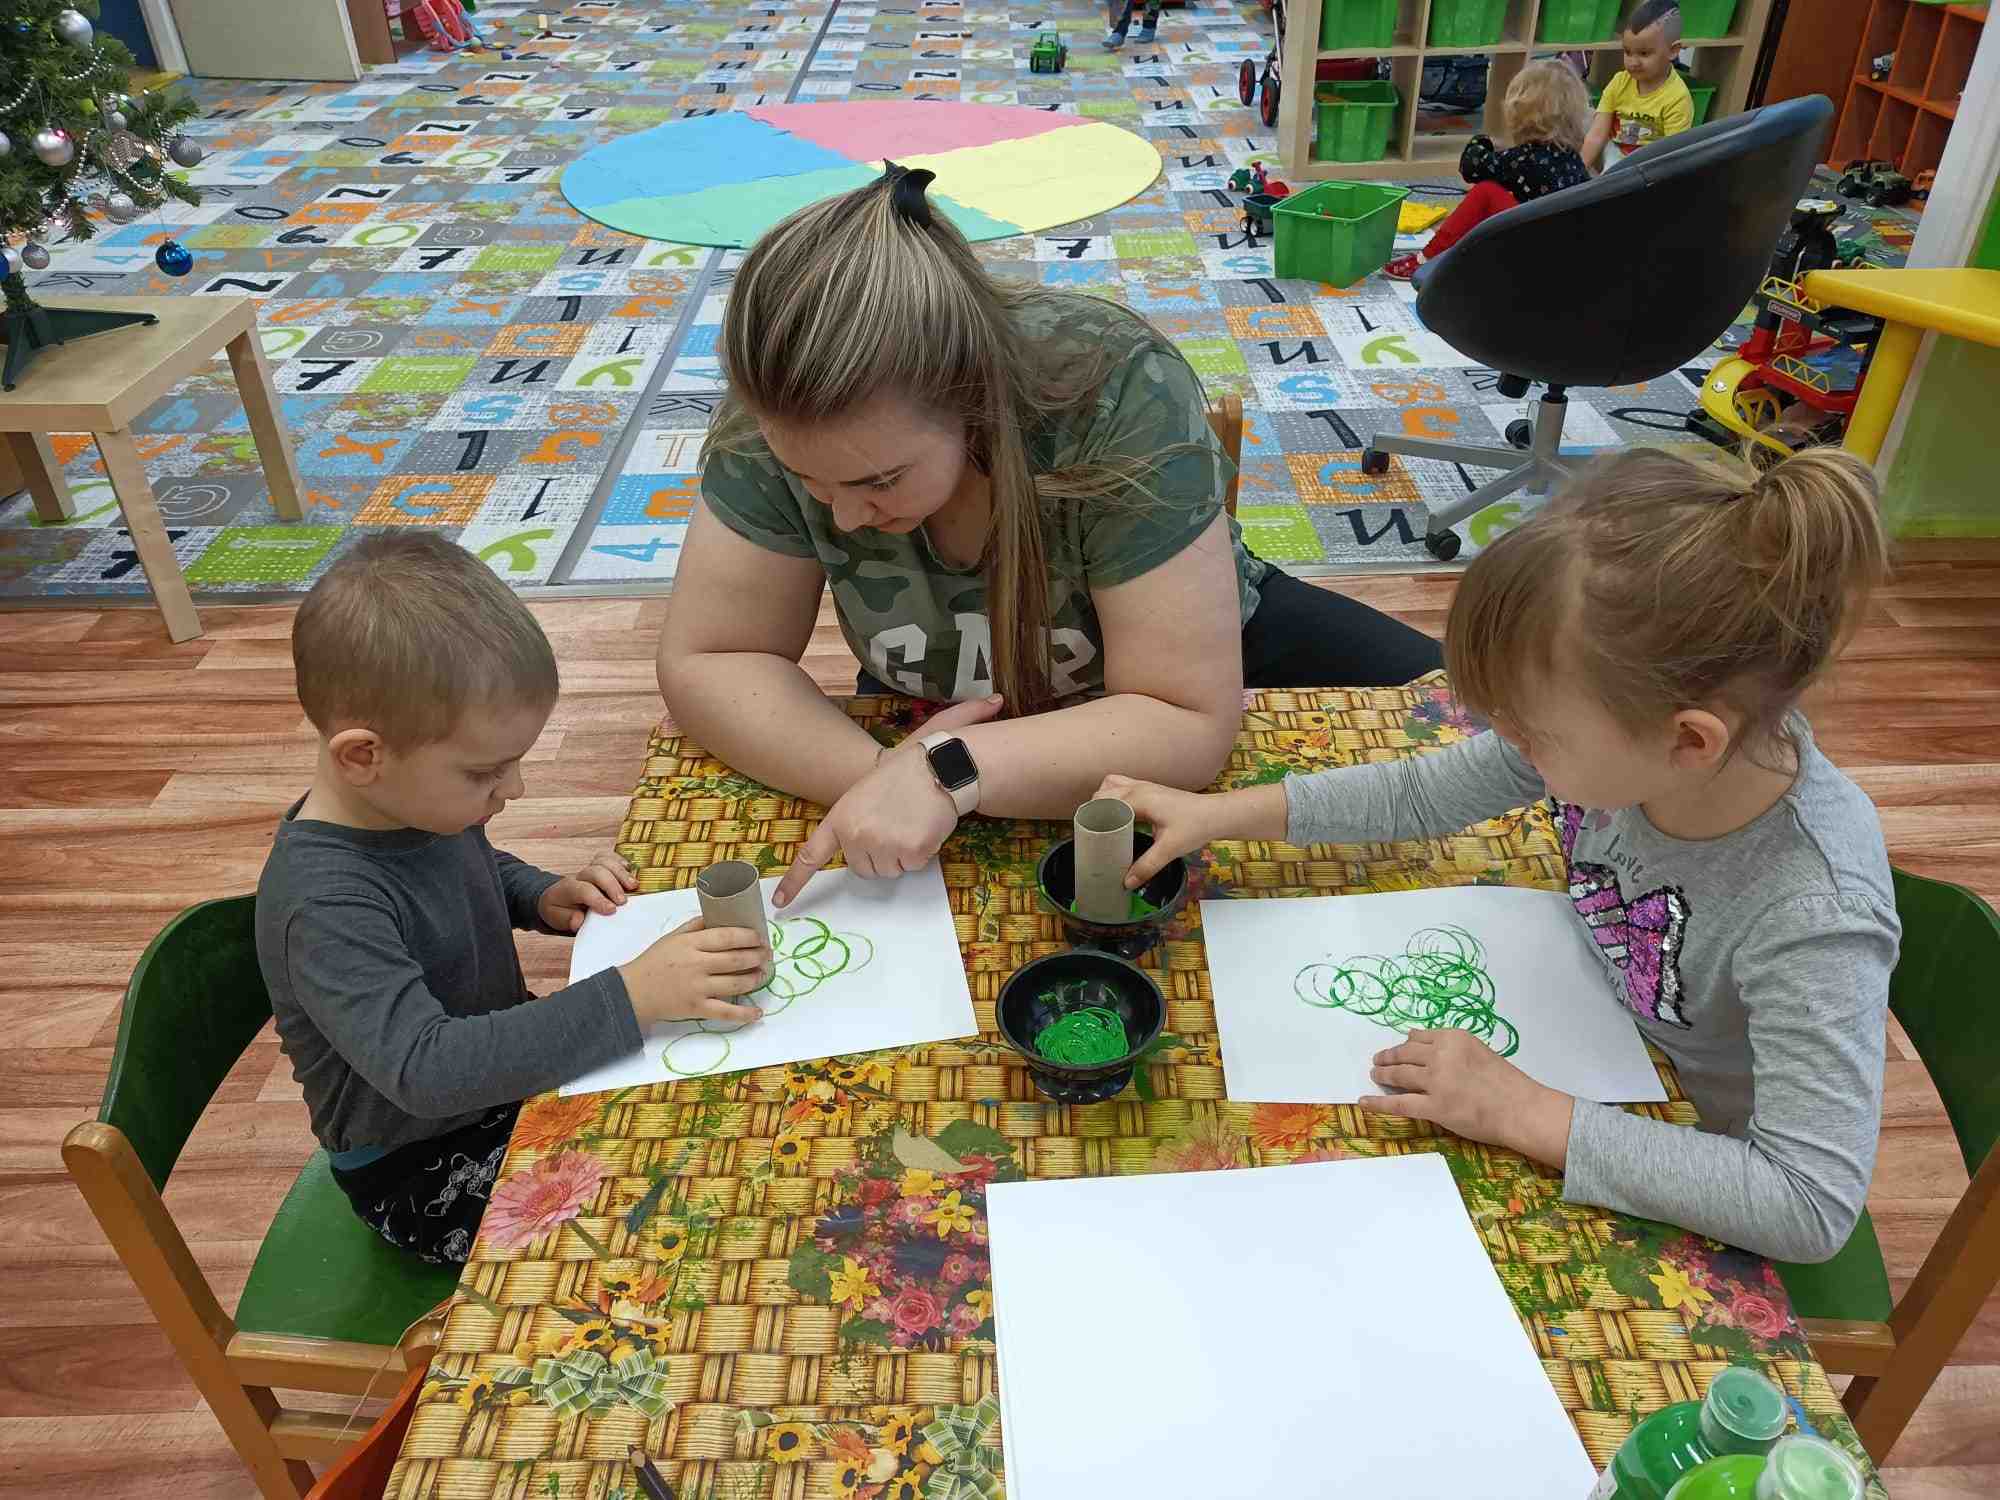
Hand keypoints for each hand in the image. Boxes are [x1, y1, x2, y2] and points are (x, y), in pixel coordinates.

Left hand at [539, 850, 639, 932]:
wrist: (557, 898)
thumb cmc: (561, 910)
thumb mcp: (557, 919)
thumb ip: (567, 920)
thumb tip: (579, 920)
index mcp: (568, 890)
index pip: (583, 890)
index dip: (598, 899)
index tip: (611, 910)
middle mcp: (580, 876)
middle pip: (596, 872)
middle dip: (612, 885)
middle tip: (623, 901)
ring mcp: (591, 869)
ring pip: (604, 861)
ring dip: (621, 873)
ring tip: (633, 886)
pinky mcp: (600, 867)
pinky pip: (609, 856)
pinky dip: (621, 861)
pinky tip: (630, 870)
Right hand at [618, 915, 769, 1027]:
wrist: (632, 992)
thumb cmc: (654, 962)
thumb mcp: (672, 937)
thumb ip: (696, 925)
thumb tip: (720, 914)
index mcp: (690, 944)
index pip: (726, 936)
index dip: (748, 936)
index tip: (759, 936)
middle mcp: (696, 964)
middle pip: (735, 959)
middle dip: (757, 956)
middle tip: (767, 954)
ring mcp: (698, 988)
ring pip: (735, 983)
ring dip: (755, 979)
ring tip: (762, 974)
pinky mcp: (697, 1009)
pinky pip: (726, 1013)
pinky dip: (744, 1014)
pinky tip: (758, 1012)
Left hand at [774, 694, 1003, 906]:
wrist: (935, 767)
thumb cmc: (900, 778)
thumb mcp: (862, 795)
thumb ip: (853, 825)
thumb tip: (861, 857)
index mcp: (840, 819)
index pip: (811, 856)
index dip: (794, 882)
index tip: (779, 902)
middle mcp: (856, 835)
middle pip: (863, 870)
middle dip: (879, 856)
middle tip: (893, 826)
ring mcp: (883, 844)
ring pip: (889, 871)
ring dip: (901, 855)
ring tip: (909, 823)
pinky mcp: (911, 851)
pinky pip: (913, 866)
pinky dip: (921, 852)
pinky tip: (923, 827)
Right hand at [1093, 774, 1227, 888]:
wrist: (1217, 814)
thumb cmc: (1195, 827)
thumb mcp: (1169, 849)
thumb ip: (1147, 866)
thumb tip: (1126, 883)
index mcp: (1139, 798)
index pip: (1104, 802)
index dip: (1091, 816)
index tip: (1085, 835)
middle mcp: (1139, 788)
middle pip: (1103, 791)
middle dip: (1094, 809)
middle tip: (1093, 833)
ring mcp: (1146, 786)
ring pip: (1112, 784)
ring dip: (1104, 799)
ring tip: (1103, 822)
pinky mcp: (1152, 790)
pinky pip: (1124, 786)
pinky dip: (1115, 797)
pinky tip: (1120, 816)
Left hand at [1360, 1029, 1574, 1167]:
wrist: (1521, 1108)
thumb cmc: (1507, 1083)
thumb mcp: (1478, 1050)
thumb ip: (1449, 1045)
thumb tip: (1413, 1036)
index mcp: (1454, 1038)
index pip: (1419, 1037)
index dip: (1405, 1044)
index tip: (1398, 1048)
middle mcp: (1441, 1055)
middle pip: (1404, 1054)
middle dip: (1388, 1057)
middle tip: (1378, 1061)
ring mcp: (1435, 1081)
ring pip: (1399, 1075)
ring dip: (1383, 1074)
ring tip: (1375, 1075)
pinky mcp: (1433, 1107)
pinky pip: (1398, 1104)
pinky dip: (1378, 1103)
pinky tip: (1365, 1101)